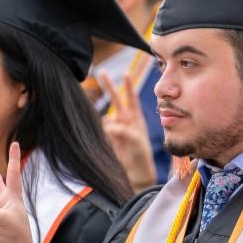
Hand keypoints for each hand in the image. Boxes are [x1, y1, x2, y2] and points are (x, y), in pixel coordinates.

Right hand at [100, 72, 157, 191]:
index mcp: (136, 117)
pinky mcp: (107, 136)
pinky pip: (102, 129)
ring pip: (106, 117)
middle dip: (109, 85)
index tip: (126, 73)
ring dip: (109, 123)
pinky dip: (105, 132)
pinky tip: (112, 141)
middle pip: (116, 98)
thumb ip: (125, 130)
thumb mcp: (137, 140)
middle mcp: (125, 119)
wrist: (136, 170)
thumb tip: (109, 125)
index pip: (132, 97)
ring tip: (118, 136)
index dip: (129, 85)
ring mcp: (115, 126)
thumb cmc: (141, 154)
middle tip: (101, 71)